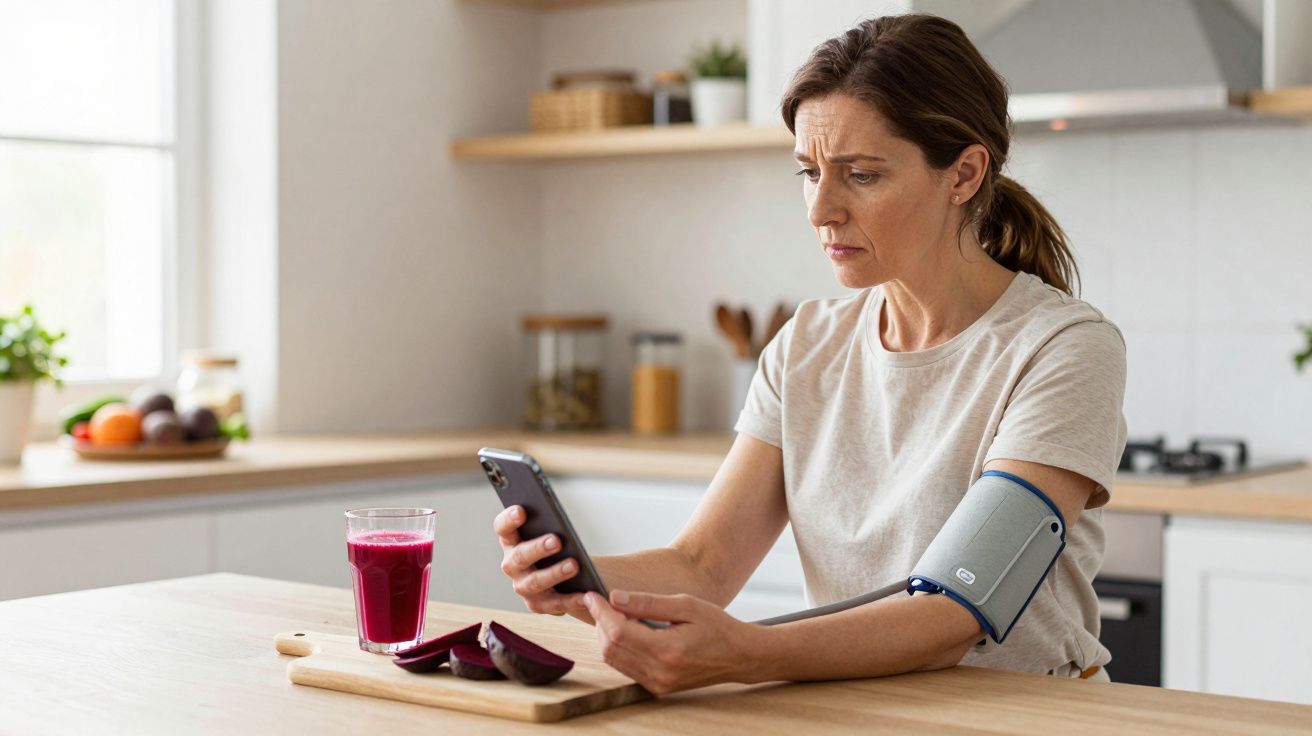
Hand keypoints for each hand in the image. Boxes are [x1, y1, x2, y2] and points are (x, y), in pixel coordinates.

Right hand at [492, 505, 592, 622]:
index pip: (503, 528)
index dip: (509, 519)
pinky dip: (571, 599)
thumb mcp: (552, 534)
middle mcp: (512, 564)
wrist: (563, 577)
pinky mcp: (538, 604)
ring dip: (554, 574)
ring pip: (535, 582)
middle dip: (537, 548)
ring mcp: (522, 586)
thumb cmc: (556, 548)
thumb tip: (563, 525)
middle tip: (556, 541)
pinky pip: (554, 603)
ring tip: (574, 565)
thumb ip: (551, 526)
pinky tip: (585, 594)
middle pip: (519, 556)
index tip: (521, 510)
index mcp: (511, 541)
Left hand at [581, 589, 763, 694]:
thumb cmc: (717, 626)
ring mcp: (658, 683)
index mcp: (667, 650)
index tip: (592, 595)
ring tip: (610, 613)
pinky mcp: (658, 687)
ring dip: (606, 635)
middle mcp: (659, 672)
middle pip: (611, 647)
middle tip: (598, 601)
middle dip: (600, 622)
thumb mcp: (686, 605)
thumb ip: (648, 602)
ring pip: (615, 659)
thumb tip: (614, 597)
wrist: (739, 656)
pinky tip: (624, 630)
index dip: (601, 612)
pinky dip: (618, 648)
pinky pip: (626, 667)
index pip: (618, 631)